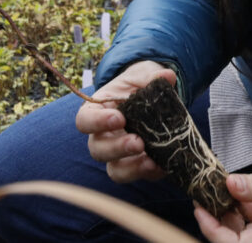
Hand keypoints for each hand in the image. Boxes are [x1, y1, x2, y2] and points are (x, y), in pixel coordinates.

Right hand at [74, 60, 174, 182]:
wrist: (153, 98)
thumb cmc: (139, 85)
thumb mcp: (143, 76)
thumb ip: (151, 76)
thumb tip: (166, 77)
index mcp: (97, 112)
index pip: (85, 121)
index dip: (97, 122)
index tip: (118, 118)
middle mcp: (103, 136)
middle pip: (98, 150)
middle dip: (117, 149)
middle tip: (137, 142)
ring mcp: (118, 155)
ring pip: (115, 169)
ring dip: (132, 167)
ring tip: (150, 161)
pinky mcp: (137, 165)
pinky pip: (138, 175)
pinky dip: (150, 173)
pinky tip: (164, 166)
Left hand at [194, 147, 251, 242]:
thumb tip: (228, 185)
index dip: (214, 231)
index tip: (200, 207)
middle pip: (241, 242)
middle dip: (219, 221)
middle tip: (207, 192)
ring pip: (247, 233)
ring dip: (232, 214)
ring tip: (221, 187)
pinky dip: (247, 208)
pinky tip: (241, 189)